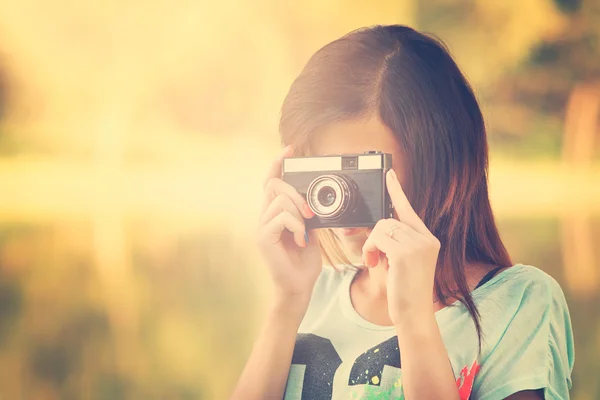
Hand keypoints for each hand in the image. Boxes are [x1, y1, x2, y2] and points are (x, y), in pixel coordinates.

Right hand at [257, 146, 321, 305]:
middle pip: (274, 185)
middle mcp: (264, 217)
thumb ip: (307, 213)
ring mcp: (262, 227)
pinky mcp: (263, 237)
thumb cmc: (303, 261)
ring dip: (299, 212)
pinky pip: (281, 217)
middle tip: (310, 212)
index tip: (289, 149)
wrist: (298, 286)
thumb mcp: (310, 231)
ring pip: (280, 200)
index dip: (277, 164)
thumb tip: (314, 198)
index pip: (271, 182)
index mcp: (274, 213)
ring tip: (305, 231)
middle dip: (295, 192)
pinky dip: (296, 225)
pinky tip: (300, 240)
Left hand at [361, 169, 440, 324]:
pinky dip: (370, 250)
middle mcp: (426, 238)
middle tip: (374, 257)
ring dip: (371, 245)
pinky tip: (375, 264)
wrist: (413, 314)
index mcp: (428, 239)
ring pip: (381, 228)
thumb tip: (380, 226)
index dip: (397, 191)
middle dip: (374, 238)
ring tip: (375, 262)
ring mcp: (418, 244)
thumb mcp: (402, 262)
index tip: (389, 174)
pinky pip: (378, 238)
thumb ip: (396, 242)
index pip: (408, 210)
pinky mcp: (406, 252)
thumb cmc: (405, 291)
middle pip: (388, 220)